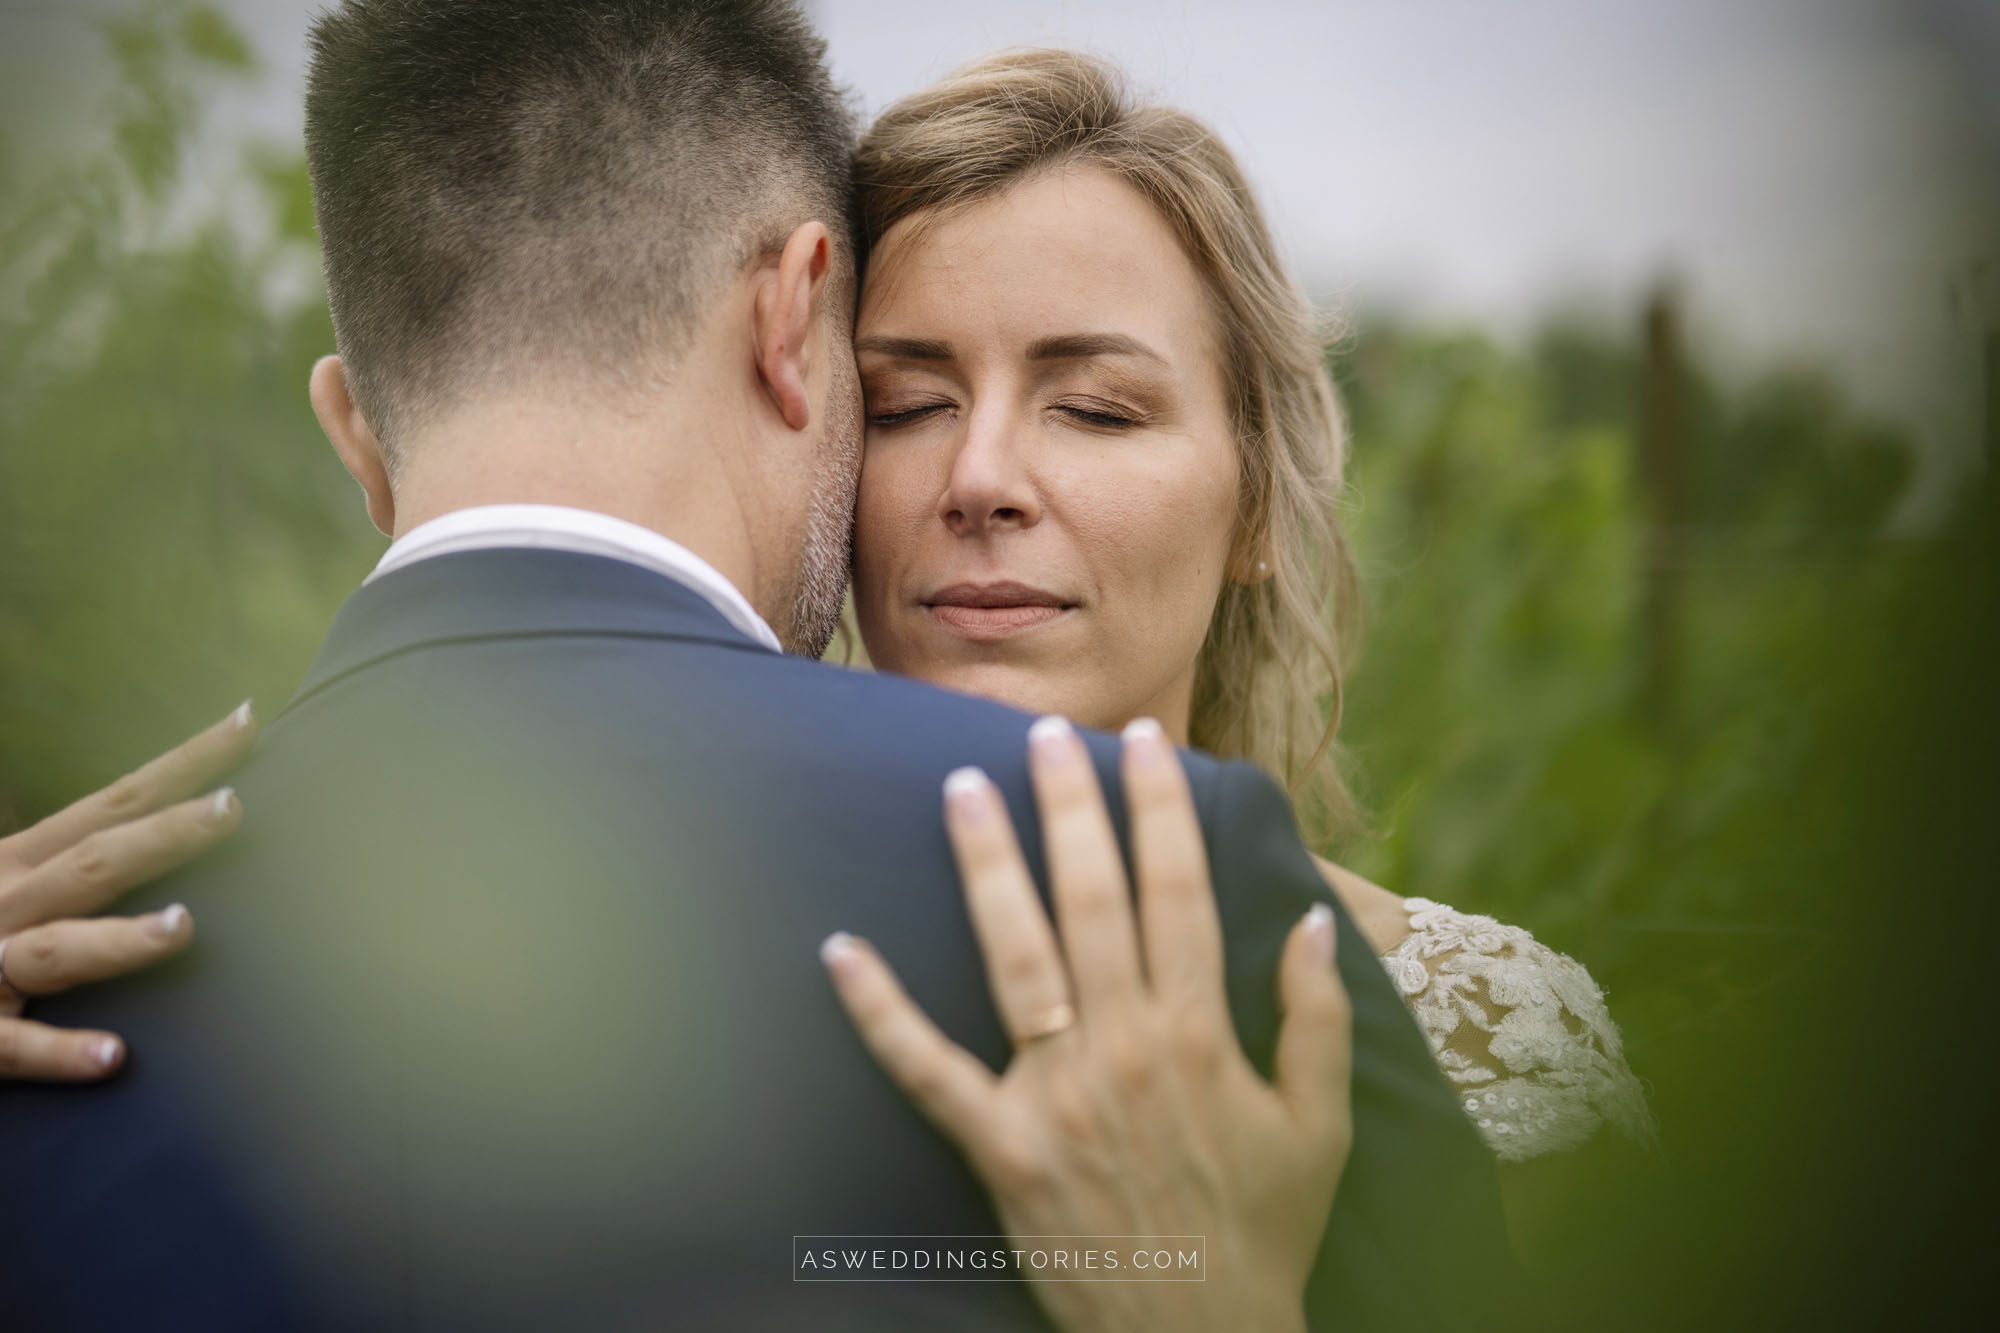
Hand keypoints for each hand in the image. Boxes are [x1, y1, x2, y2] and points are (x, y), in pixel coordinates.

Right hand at [0, 702, 256, 1079]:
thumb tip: (155, 807)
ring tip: (184, 927)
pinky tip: (114, 1057)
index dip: (181, 764)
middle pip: (94, 862)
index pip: (114, 802)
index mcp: (18, 862)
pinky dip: (59, 1052)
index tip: (247, 720)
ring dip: (116, 940)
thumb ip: (72, 847)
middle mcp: (4, 903)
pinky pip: (12, 1048)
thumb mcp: (10, 875)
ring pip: (54, 950)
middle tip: (234, 808)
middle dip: (163, 834)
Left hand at [822, 716, 1351, 1332]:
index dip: (1160, 809)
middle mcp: (1125, 1047)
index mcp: (1201, 1034)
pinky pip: (928, 1073)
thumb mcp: (1320, 1127)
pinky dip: (879, 1012)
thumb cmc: (1262, 1231)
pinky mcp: (999, 1148)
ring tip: (962, 789)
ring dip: (989, 866)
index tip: (1145, 742)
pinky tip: (840, 950)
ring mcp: (1056, 1096)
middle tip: (1044, 734)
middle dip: (1070, 807)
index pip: (1179, 892)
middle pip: (1094, 900)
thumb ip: (1318, 1020)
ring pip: (1016, 955)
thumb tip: (1313, 923)